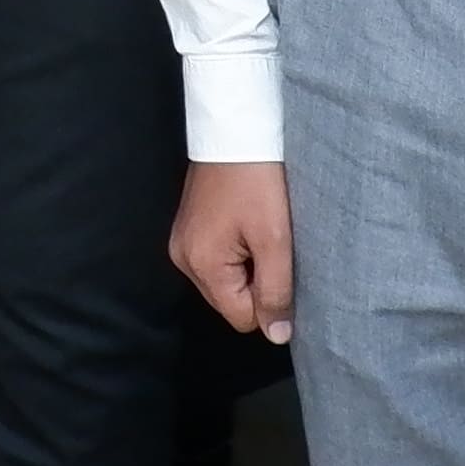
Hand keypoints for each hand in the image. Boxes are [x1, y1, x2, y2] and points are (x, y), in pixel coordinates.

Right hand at [171, 159, 294, 341]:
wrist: (236, 128)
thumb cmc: (258, 181)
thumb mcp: (275, 240)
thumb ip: (276, 291)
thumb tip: (277, 336)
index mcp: (201, 265)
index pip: (242, 316)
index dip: (269, 300)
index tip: (281, 263)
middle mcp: (183, 259)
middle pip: (230, 300)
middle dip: (256, 282)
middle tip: (272, 244)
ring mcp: (182, 241)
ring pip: (226, 280)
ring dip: (249, 265)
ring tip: (261, 230)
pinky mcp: (189, 227)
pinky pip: (218, 259)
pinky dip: (237, 251)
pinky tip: (248, 223)